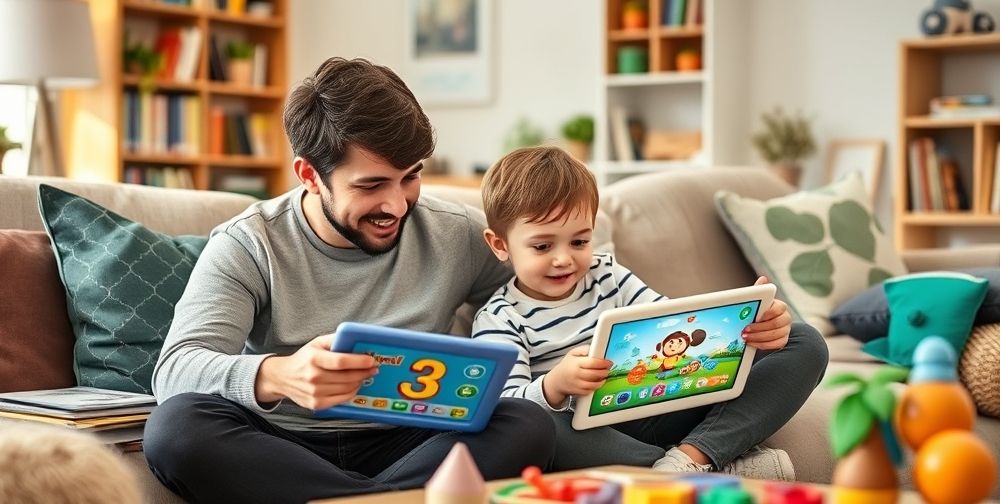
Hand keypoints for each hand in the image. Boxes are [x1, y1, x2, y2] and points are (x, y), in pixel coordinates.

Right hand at [255, 333, 378, 409]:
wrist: (282, 377)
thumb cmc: (303, 359)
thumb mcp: (317, 343)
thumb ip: (335, 339)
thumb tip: (354, 339)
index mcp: (314, 359)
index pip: (341, 361)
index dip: (359, 362)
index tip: (371, 360)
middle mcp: (313, 377)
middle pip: (347, 377)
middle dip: (364, 372)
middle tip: (373, 368)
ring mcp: (314, 393)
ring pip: (347, 389)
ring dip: (359, 382)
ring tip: (364, 376)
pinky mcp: (316, 404)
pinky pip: (341, 399)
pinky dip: (351, 392)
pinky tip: (353, 385)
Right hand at [542, 346, 610, 407]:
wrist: (557, 381)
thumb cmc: (566, 366)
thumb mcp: (572, 353)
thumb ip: (584, 349)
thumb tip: (595, 348)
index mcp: (576, 363)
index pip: (592, 363)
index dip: (603, 363)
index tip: (609, 362)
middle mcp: (576, 374)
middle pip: (595, 374)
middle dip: (604, 371)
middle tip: (608, 368)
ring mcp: (577, 385)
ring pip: (594, 384)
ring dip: (602, 380)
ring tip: (604, 375)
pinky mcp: (579, 392)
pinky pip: (591, 390)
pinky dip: (596, 386)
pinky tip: (598, 382)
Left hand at [742, 276, 790, 350]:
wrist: (762, 325)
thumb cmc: (759, 311)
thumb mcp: (758, 301)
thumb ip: (759, 291)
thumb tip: (763, 278)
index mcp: (780, 306)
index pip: (779, 308)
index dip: (769, 313)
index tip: (757, 317)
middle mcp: (786, 318)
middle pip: (776, 324)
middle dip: (759, 328)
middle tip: (745, 330)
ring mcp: (786, 330)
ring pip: (775, 335)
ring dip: (758, 337)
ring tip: (745, 337)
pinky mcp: (783, 340)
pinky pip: (775, 345)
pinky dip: (762, 345)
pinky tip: (751, 343)